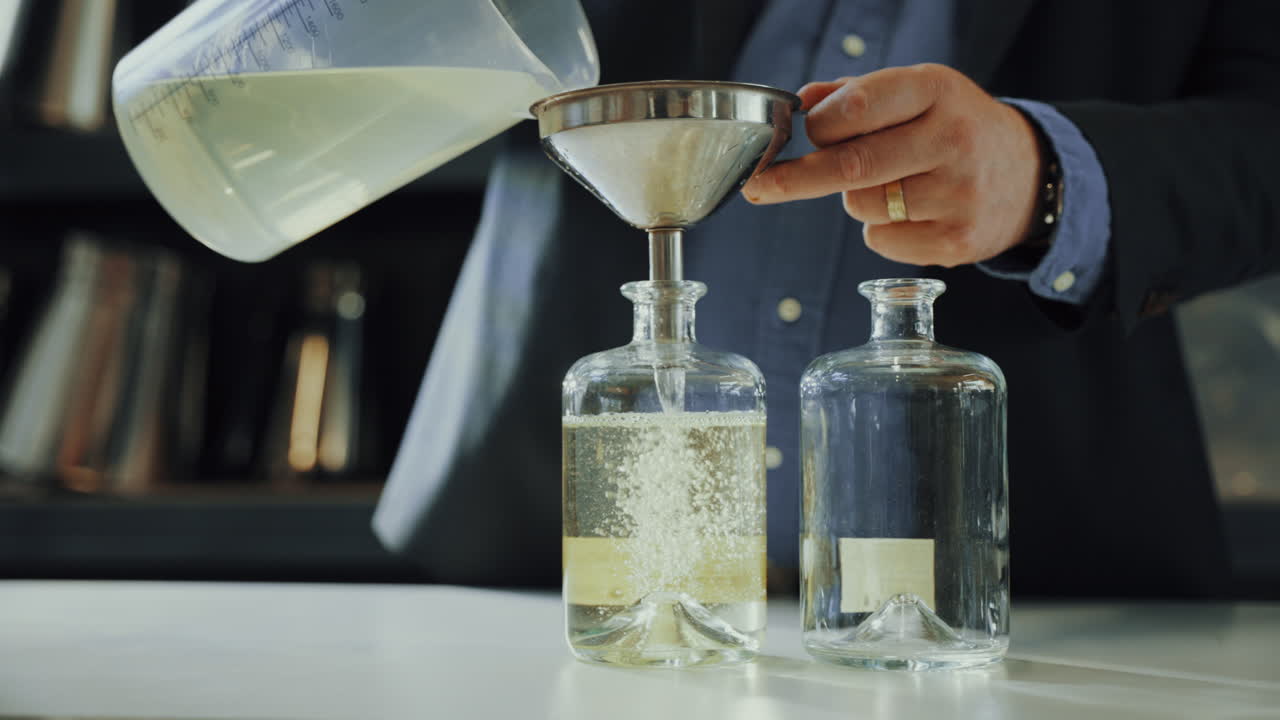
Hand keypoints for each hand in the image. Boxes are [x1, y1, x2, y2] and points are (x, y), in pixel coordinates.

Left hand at [742, 64, 1042, 267]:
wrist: (1028, 177)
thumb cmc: (951, 128)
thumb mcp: (916, 94)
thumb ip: (855, 97)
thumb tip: (799, 106)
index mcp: (936, 90)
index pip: (858, 107)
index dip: (818, 125)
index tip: (799, 134)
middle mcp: (953, 139)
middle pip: (851, 166)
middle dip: (796, 178)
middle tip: (759, 187)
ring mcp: (959, 193)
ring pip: (862, 206)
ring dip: (855, 200)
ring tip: (892, 185)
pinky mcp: (957, 241)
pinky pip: (880, 240)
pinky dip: (880, 230)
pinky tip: (913, 213)